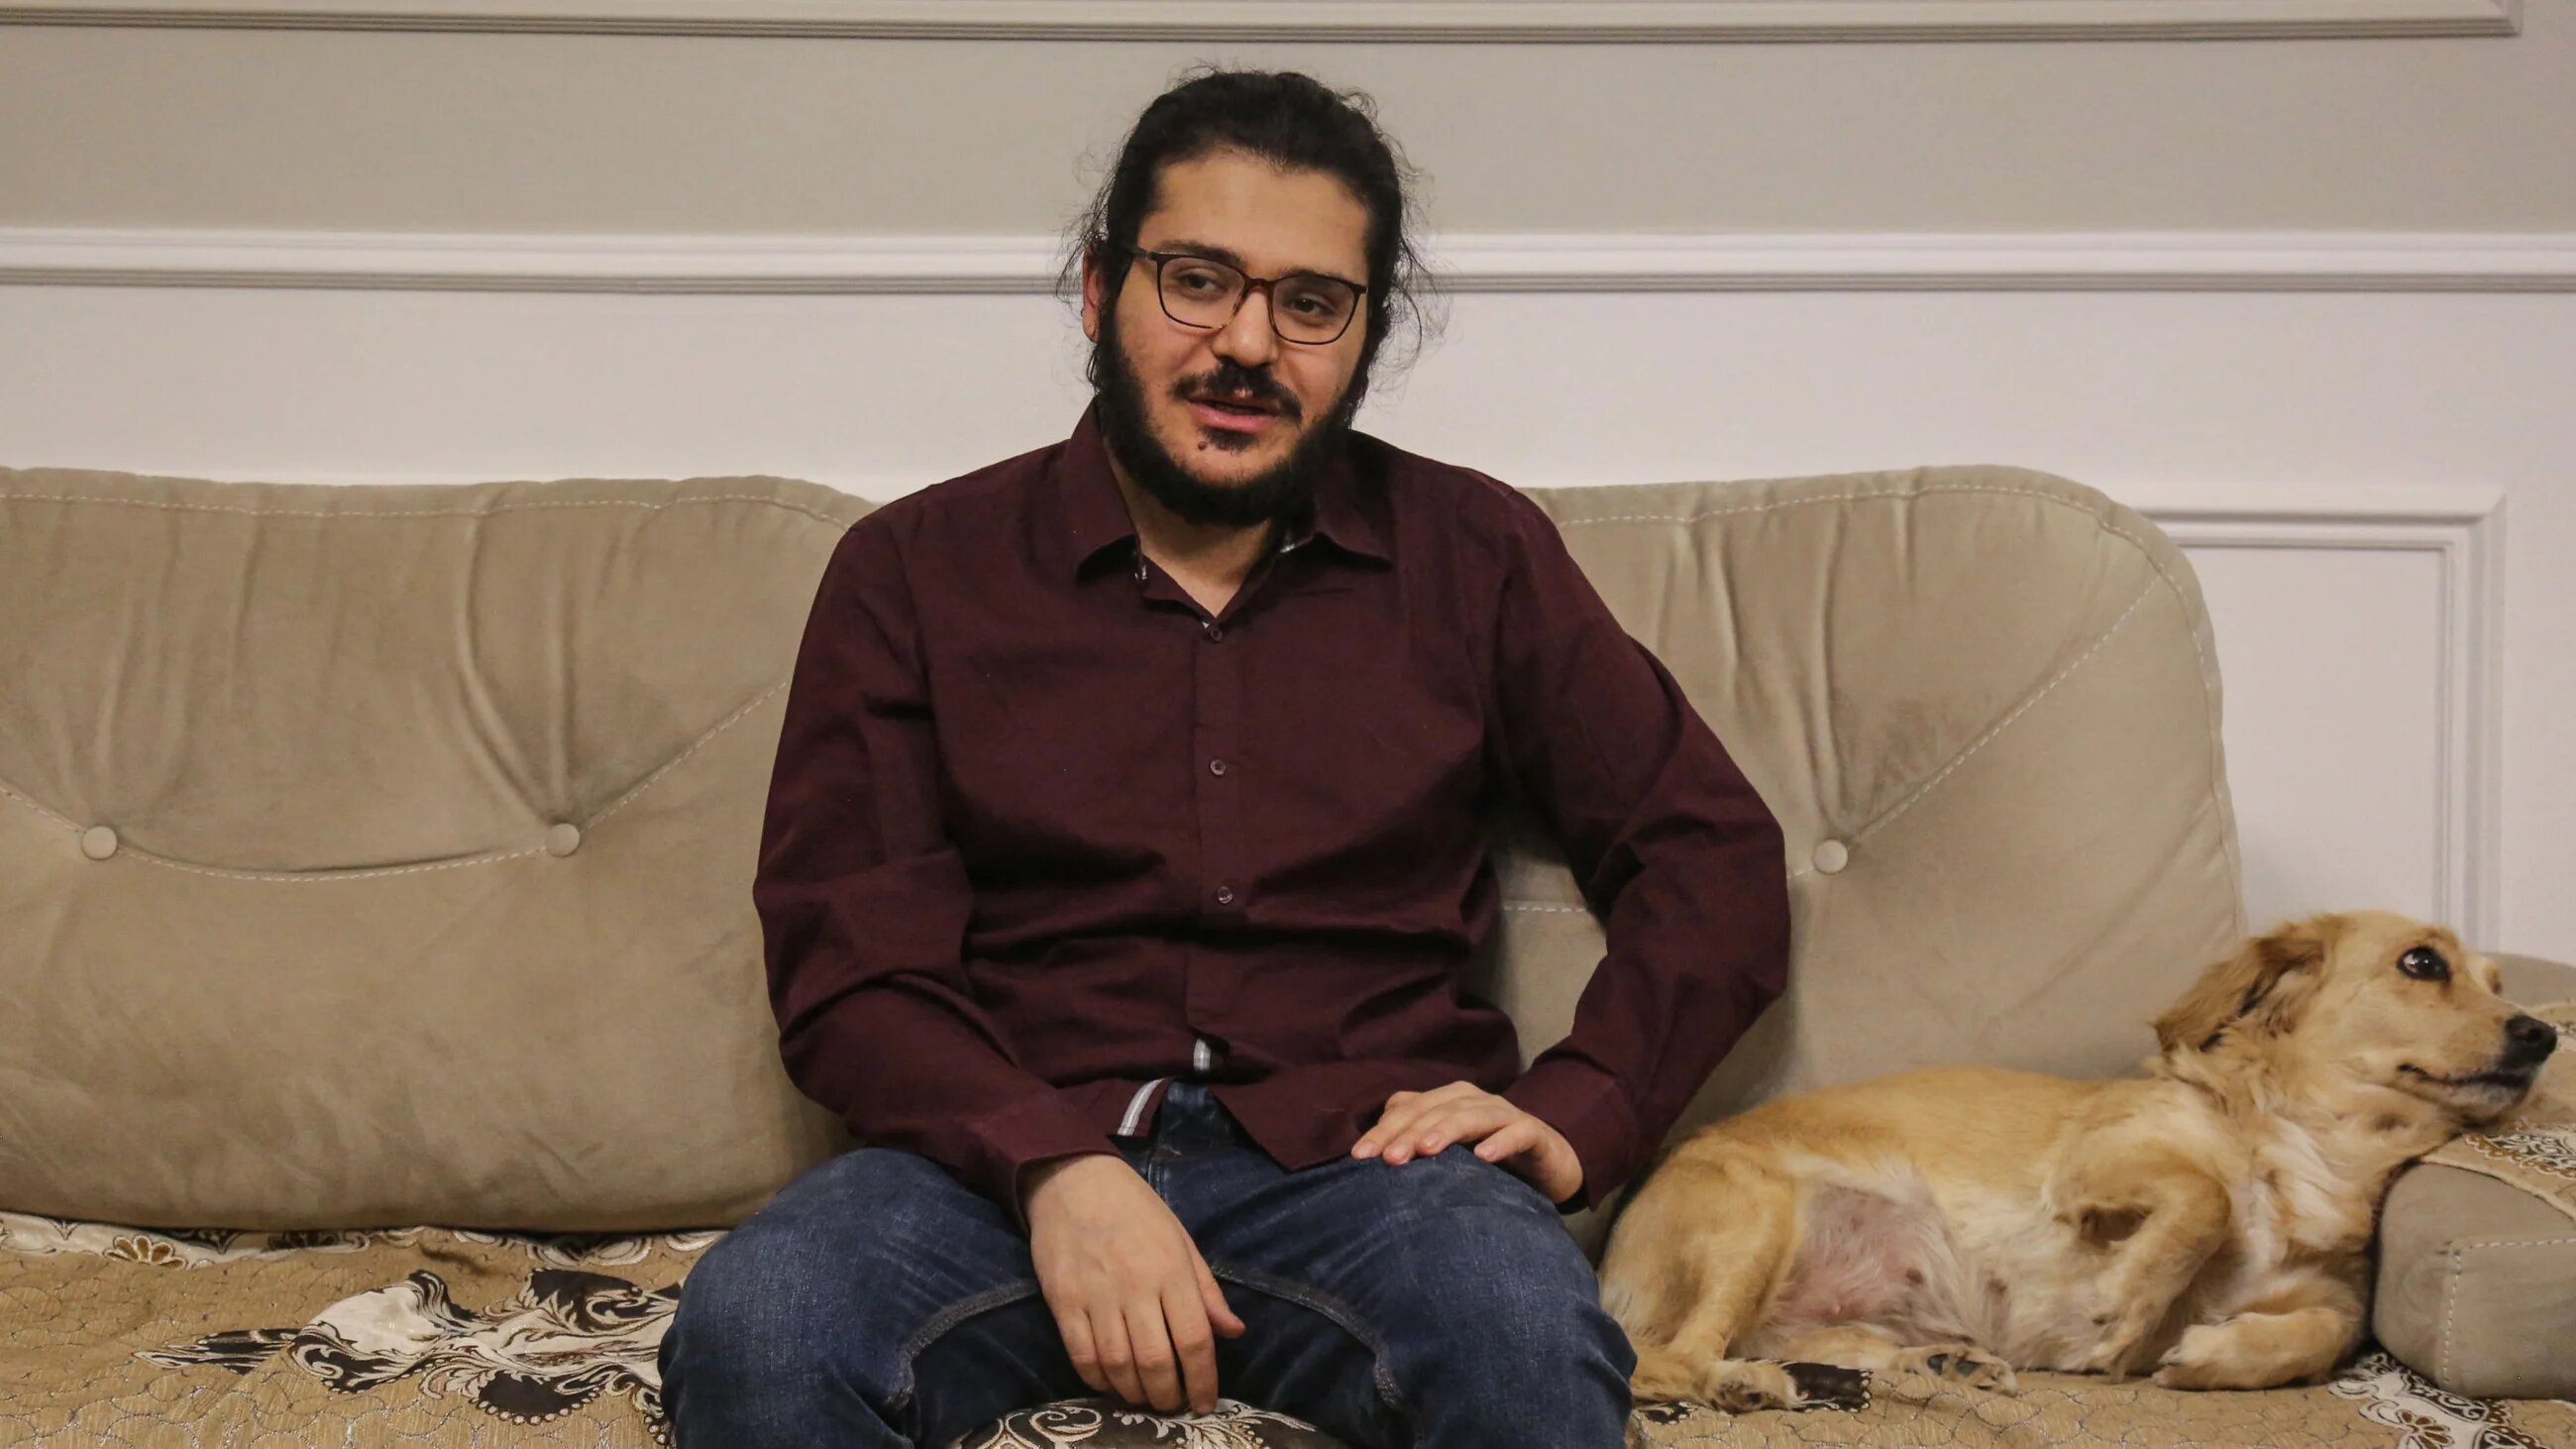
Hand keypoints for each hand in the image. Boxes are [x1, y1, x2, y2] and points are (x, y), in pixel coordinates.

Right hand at [1023, 1154, 1245, 1413]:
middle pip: (1157, 1360)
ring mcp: (1096, 1295)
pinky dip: (1098, 1380)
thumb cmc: (1136, 1209)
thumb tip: (1234, 1332)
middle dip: (1168, 1395)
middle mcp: (1136, 1286)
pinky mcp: (1063, 1300)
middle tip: (1173, 1405)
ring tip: (1145, 1398)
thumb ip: (1206, 1290)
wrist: (1073, 1180)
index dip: (1204, 1380)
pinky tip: (1111, 1383)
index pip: (1195, 1339)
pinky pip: (1082, 1355)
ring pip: (1118, 1365)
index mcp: (1172, 1270)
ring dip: (1135, 1393)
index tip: (1205, 1403)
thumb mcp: (1181, 1240)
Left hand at [1349, 1081, 1583, 1205]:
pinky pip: (1517, 1133)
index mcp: (1449, 1100)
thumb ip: (1416, 1135)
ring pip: (1471, 1116)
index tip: (1359, 1157)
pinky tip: (1484, 1157)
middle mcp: (1474, 1100)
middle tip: (1387, 1158)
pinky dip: (1501, 1142)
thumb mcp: (1449, 1148)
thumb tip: (1374, 1143)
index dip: (1383, 1131)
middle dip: (1408, 1132)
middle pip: (1435, 1110)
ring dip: (1447, 1131)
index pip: (1409, 1109)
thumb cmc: (1489, 1155)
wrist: (1549, 1160)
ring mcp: (1505, 1114)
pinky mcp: (1533, 1132)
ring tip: (1426, 1150)